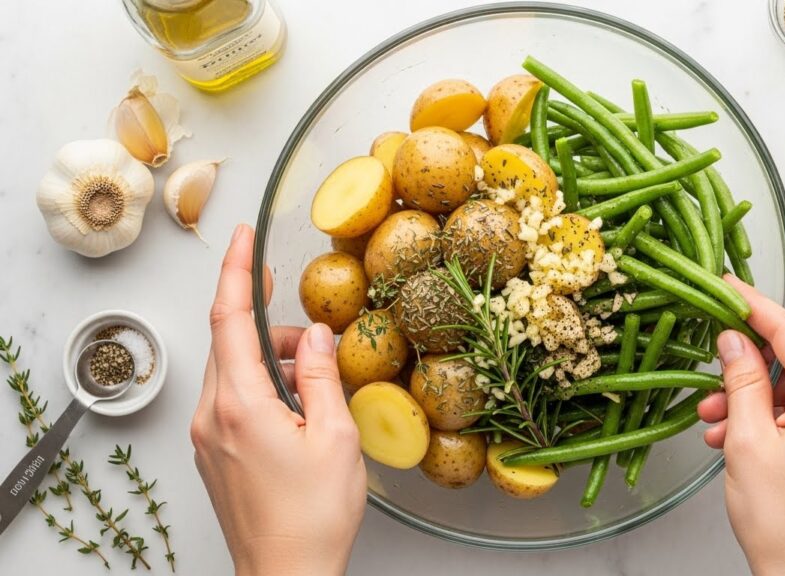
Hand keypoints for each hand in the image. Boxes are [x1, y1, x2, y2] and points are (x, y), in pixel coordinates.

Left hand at [191, 224, 365, 575]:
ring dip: (274, 363)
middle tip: (316, 342)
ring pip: (235, 372)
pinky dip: (265, 388)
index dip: (237, 271)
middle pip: (233, 344)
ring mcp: (208, 437)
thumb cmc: (313, 517)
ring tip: (318, 390)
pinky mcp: (214, 453)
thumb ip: (323, 375)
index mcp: (241, 405)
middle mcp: (213, 416)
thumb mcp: (335, 436)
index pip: (229, 319)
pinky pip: (233, 399)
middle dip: (274, 329)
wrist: (287, 575)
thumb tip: (318, 335)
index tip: (243, 236)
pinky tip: (299, 409)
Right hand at [698, 277, 784, 575]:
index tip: (727, 287)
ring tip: (722, 417)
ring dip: (763, 387)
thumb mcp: (747, 440)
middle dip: (758, 352)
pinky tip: (744, 432)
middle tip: (721, 363)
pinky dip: (780, 408)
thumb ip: (741, 379)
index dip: (753, 304)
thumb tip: (733, 339)